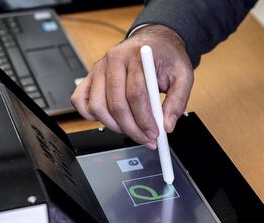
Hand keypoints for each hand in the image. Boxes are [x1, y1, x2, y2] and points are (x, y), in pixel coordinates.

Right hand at [71, 25, 193, 148]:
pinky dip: (92, 116)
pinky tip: (110, 119)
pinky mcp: (89, 78)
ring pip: (97, 107)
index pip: (136, 94)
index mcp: (136, 56)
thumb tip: (167, 125)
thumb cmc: (165, 57)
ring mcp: (98, 69)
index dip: (145, 119)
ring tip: (132, 129)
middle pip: (116, 104)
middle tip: (146, 139)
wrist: (153, 43)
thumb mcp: (183, 75)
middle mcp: (113, 60)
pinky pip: (80, 101)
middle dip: (132, 128)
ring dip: (115, 126)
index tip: (154, 133)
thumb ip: (177, 101)